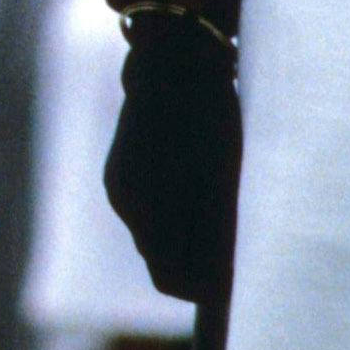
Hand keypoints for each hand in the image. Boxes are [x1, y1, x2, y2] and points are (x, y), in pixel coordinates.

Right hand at [104, 10, 241, 309]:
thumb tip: (214, 279)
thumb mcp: (222, 178)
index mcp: (150, 208)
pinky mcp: (119, 173)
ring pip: (152, 237)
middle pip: (159, 261)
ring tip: (217, 216)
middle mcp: (127, 205)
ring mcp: (119, 187)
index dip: (201, 291)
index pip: (171, 279)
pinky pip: (145, 212)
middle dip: (192, 265)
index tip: (228, 291)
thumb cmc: (212, 117)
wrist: (175, 58)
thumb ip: (215, 232)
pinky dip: (169, 214)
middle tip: (230, 254)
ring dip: (181, 238)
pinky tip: (194, 191)